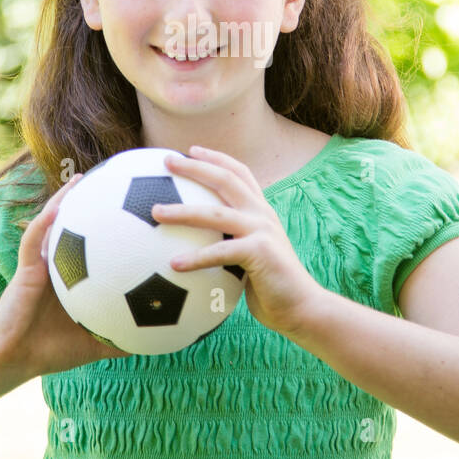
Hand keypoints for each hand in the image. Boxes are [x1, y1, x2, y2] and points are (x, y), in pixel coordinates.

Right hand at [0, 173, 128, 379]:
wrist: (13, 360)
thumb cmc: (52, 352)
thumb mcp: (99, 342)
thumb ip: (128, 337)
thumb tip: (168, 339)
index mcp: (74, 278)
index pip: (95, 244)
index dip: (111, 225)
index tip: (136, 208)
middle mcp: (57, 265)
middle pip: (74, 227)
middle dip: (90, 202)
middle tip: (113, 180)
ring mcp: (39, 264)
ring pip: (50, 224)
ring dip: (63, 199)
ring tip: (80, 178)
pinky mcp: (24, 269)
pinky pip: (34, 240)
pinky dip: (45, 223)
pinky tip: (59, 207)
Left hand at [151, 144, 323, 339]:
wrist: (302, 308)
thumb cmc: (273, 290)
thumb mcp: (252, 260)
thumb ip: (231, 247)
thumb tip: (196, 251)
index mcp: (261, 212)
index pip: (239, 173)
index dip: (216, 158)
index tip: (191, 150)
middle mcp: (262, 214)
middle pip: (226, 179)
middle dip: (195, 166)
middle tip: (167, 160)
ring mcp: (262, 231)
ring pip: (215, 213)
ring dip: (182, 210)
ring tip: (155, 212)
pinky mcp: (259, 252)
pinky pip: (219, 252)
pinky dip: (195, 258)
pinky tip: (173, 265)